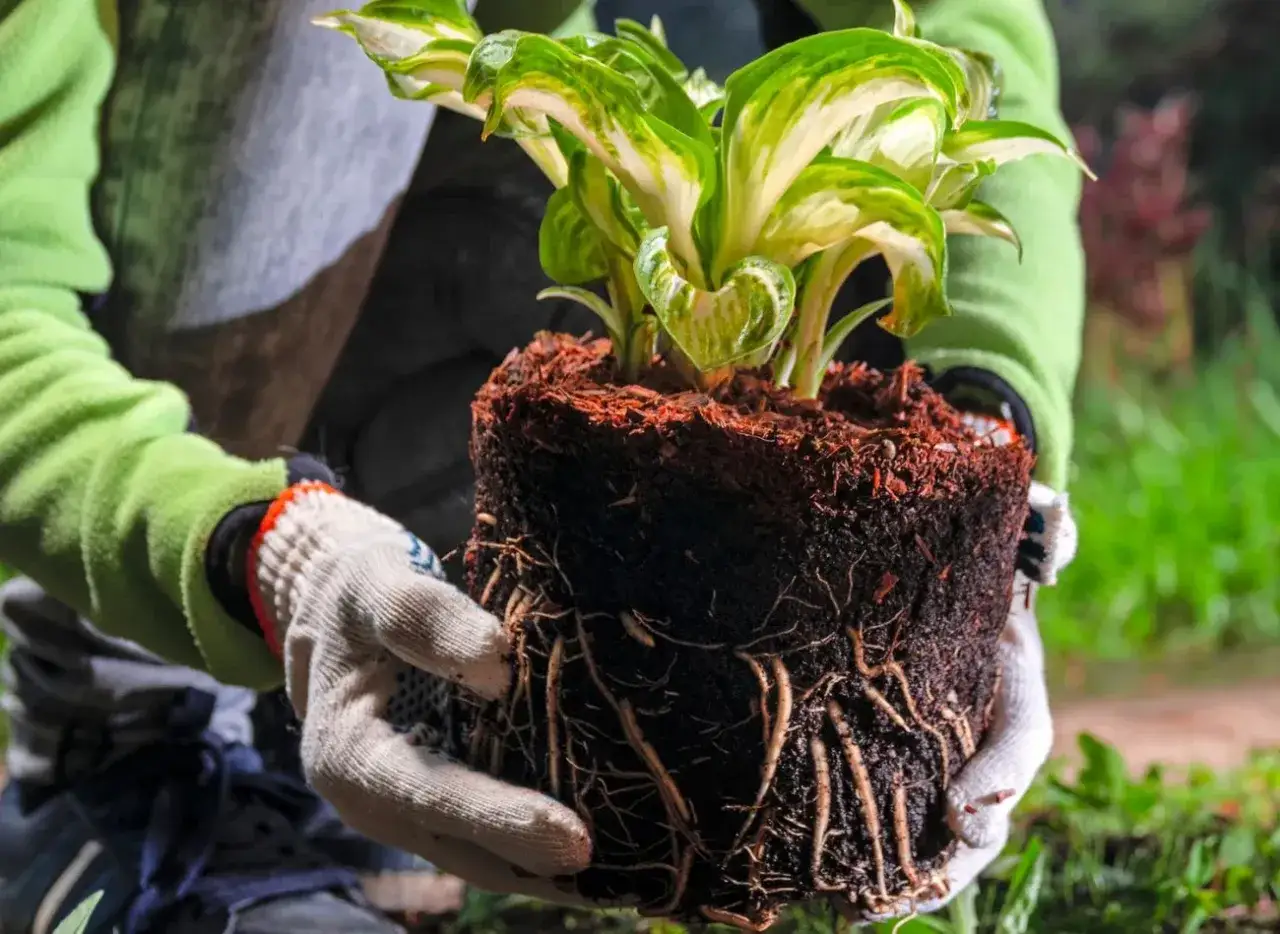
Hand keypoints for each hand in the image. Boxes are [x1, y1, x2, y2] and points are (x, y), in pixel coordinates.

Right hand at [247, 481, 592, 900]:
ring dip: (548, 872)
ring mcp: (408, 813)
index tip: (571, 837)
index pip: (431, 796)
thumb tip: (495, 667)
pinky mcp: (438, 806)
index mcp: (348, 758)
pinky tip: (608, 855)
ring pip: (483, 859)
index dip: (501, 819)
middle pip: (463, 846)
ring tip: (633, 878)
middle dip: (541, 863)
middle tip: (625, 870)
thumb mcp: (379, 587)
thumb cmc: (360, 592)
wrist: (339, 611)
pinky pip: (490, 840)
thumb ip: (426, 620)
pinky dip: (539, 850)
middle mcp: (375, 803)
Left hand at [843, 479, 1076, 924]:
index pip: (1020, 741)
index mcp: (1014, 682)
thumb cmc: (984, 534)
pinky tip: (812, 872)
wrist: (936, 546)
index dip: (999, 780)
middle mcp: (977, 725)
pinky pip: (877, 798)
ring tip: (852, 908)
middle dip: (947, 864)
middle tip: (903, 897)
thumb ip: (1044, 524)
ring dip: (902, 873)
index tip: (961, 811)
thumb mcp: (1020, 517)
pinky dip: (857, 840)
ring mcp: (930, 742)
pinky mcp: (878, 740)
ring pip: (929, 826)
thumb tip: (1047, 550)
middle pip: (979, 816)